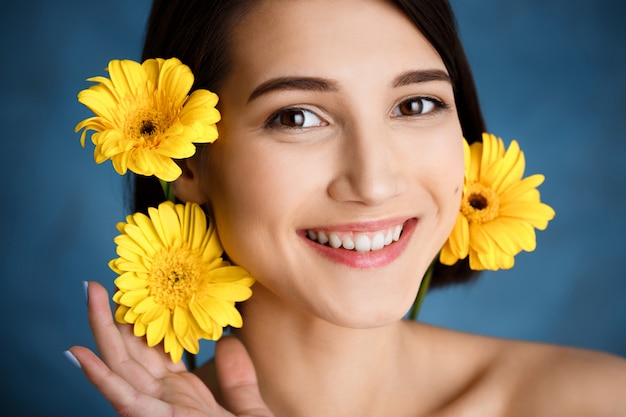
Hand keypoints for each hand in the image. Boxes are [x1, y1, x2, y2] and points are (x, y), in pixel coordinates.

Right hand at [68, 281, 272, 416]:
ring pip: (121, 367)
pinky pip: (124, 399)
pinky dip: (100, 378)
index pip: (155, 352)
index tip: (137, 290)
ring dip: (101, 331)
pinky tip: (81, 354)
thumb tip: (229, 342)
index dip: (142, 322)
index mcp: (184, 396)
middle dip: (114, 317)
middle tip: (100, 283)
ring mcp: (157, 412)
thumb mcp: (249, 411)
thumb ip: (239, 379)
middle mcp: (164, 400)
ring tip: (91, 294)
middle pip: (131, 352)